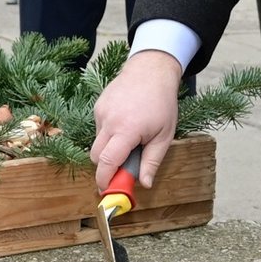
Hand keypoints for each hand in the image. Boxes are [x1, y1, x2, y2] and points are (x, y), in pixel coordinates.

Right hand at [91, 49, 181, 194]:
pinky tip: (126, 124)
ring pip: (97, 142)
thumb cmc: (162, 103)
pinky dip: (109, 134)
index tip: (107, 191)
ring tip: (130, 139)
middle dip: (106, 168)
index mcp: (127, 130)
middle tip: (123, 170)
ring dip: (109, 149)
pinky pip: (99, 129)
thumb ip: (152, 161)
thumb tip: (144, 184)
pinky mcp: (98, 106)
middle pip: (96, 156)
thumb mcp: (164, 135)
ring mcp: (101, 112)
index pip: (107, 161)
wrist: (150, 70)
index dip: (104, 179)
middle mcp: (109, 120)